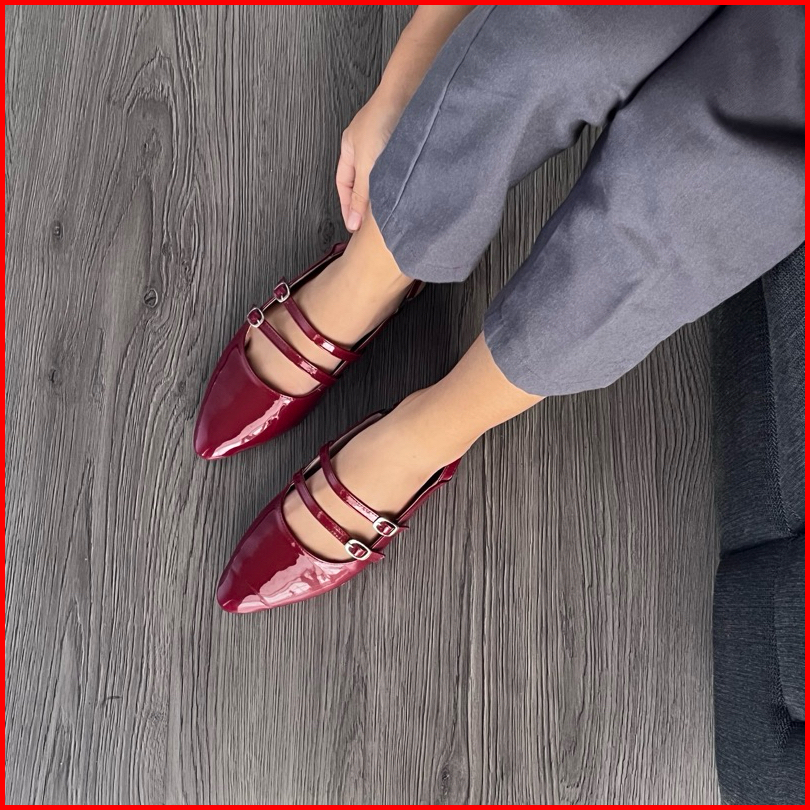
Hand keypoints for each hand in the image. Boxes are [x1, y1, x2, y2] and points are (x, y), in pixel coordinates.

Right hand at [336, 94, 403, 232]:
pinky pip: (397, 171)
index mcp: (350, 149)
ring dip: (383, 194)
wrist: (409, 93)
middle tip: (370, 224)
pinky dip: (397, 183)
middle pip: (362, 182)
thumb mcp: (366, 163)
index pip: (344, 185)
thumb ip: (361, 193)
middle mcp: (366, 147)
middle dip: (364, 203)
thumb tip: (353, 220)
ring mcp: (385, 145)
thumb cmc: (382, 118)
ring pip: (380, 177)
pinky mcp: (403, 144)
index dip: (348, 206)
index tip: (353, 226)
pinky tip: (403, 192)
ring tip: (387, 213)